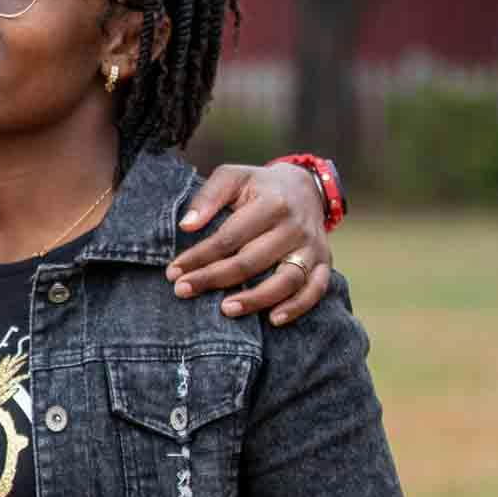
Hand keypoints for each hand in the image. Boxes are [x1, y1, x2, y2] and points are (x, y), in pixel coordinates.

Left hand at [165, 162, 330, 325]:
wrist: (304, 188)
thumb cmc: (259, 186)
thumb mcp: (233, 177)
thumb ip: (209, 196)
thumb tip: (187, 226)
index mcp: (272, 203)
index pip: (230, 237)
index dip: (200, 256)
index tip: (173, 271)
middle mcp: (295, 227)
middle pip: (252, 261)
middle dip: (214, 279)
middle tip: (182, 291)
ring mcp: (313, 247)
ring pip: (286, 280)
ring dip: (256, 299)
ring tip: (225, 310)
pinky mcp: (324, 262)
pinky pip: (315, 289)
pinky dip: (298, 307)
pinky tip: (274, 319)